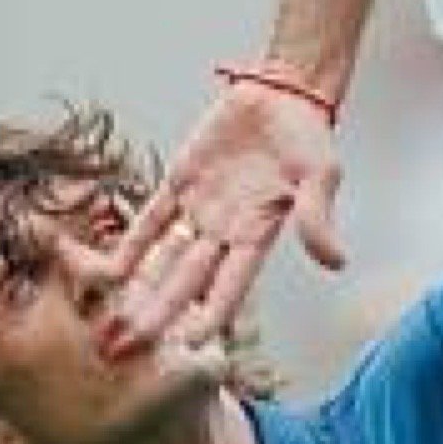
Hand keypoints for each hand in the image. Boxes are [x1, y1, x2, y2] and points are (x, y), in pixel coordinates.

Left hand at [96, 74, 345, 356]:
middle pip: (185, 282)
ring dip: (138, 291)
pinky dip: (130, 245)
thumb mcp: (321, 175)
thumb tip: (336, 262)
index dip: (210, 316)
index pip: (231, 286)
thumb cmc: (308, 134)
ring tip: (110, 326)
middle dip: (158, 317)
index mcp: (258, 232)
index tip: (189, 344)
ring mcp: (200, 207)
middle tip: (127, 351)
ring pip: (163, 259)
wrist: (283, 92)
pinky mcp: (180, 182)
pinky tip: (105, 272)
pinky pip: (150, 219)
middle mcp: (225, 229)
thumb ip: (317, 218)